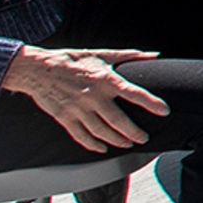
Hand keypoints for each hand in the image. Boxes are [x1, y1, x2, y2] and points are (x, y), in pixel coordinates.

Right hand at [4, 46, 166, 150]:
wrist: (37, 68)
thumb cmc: (72, 60)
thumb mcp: (101, 54)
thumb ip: (130, 55)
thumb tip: (155, 55)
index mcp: (105, 79)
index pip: (134, 93)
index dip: (151, 103)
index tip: (165, 111)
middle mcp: (93, 95)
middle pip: (118, 120)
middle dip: (134, 133)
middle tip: (144, 138)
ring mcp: (78, 108)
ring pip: (101, 131)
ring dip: (117, 140)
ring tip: (127, 143)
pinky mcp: (64, 117)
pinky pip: (81, 136)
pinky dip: (93, 145)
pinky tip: (103, 148)